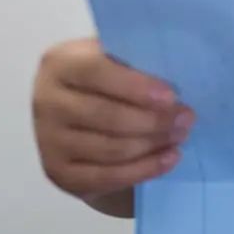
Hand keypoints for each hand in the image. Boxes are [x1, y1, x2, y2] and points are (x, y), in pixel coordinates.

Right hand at [32, 38, 193, 204]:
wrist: (72, 112)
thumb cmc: (104, 76)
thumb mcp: (112, 57)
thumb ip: (134, 61)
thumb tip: (178, 74)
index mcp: (59, 64)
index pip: (97, 73)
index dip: (135, 86)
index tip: (172, 96)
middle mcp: (46, 102)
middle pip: (106, 116)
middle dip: (153, 120)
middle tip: (187, 118)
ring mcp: (49, 142)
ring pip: (110, 149)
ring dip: (152, 145)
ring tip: (181, 136)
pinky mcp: (59, 173)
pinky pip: (106, 177)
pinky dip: (143, 170)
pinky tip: (168, 159)